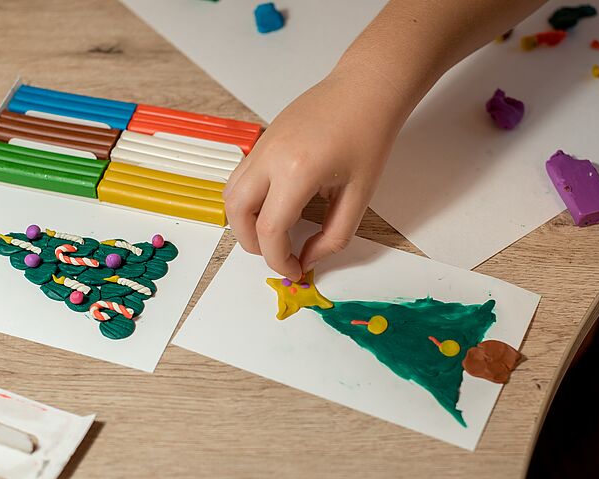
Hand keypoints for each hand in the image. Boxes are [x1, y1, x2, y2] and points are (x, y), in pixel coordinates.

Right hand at [223, 67, 403, 279]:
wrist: (365, 89)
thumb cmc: (368, 135)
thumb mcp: (359, 196)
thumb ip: (333, 236)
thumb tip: (307, 259)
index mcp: (297, 172)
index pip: (269, 231)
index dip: (278, 260)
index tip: (294, 270)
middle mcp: (270, 157)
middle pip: (237, 213)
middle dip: (253, 243)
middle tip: (278, 253)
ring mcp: (262, 145)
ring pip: (230, 194)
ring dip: (244, 222)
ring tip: (273, 233)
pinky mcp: (262, 139)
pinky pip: (240, 176)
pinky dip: (247, 200)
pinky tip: (274, 206)